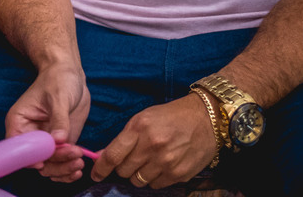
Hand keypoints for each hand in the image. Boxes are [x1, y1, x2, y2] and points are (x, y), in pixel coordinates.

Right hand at [5, 63, 89, 181]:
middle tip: (74, 154)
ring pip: (49, 167)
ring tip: (79, 162)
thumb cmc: (58, 80)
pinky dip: (68, 170)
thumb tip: (59, 140)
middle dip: (55, 163)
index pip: (18, 147)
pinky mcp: (60, 144)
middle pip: (36, 160)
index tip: (45, 160)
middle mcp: (30, 135)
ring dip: (64, 169)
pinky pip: (61, 164)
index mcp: (19, 122)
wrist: (70, 75)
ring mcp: (46, 142)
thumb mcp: (58, 97)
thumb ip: (59, 119)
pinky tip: (79, 168)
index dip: (29, 157)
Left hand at [90, 92, 219, 188]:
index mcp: (139, 128)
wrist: (206, 119)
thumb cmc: (171, 116)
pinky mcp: (179, 174)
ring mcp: (167, 162)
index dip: (101, 168)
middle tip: (131, 159)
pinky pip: (156, 185)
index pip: (113, 155)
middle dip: (123, 167)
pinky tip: (162, 166)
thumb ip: (124, 139)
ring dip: (138, 174)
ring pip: (138, 180)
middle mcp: (152, 146)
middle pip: (124, 171)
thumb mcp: (143, 119)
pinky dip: (154, 179)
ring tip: (149, 161)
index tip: (96, 175)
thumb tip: (104, 156)